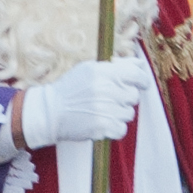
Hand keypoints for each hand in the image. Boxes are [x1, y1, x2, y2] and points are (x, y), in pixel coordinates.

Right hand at [16, 56, 147, 150]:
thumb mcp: (89, 69)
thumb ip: (116, 66)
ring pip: (128, 114)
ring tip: (101, 111)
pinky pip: (122, 129)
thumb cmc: (70, 89)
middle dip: (125, 98)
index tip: (141, 84)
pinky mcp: (103, 127)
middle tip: (110, 99)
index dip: (142, 80)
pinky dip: (114, 128)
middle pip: (133, 96)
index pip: (136, 74)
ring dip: (118, 114)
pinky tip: (101, 122)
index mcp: (104, 72)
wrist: (50, 112)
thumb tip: (139, 63)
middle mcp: (107, 90)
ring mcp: (106, 109)